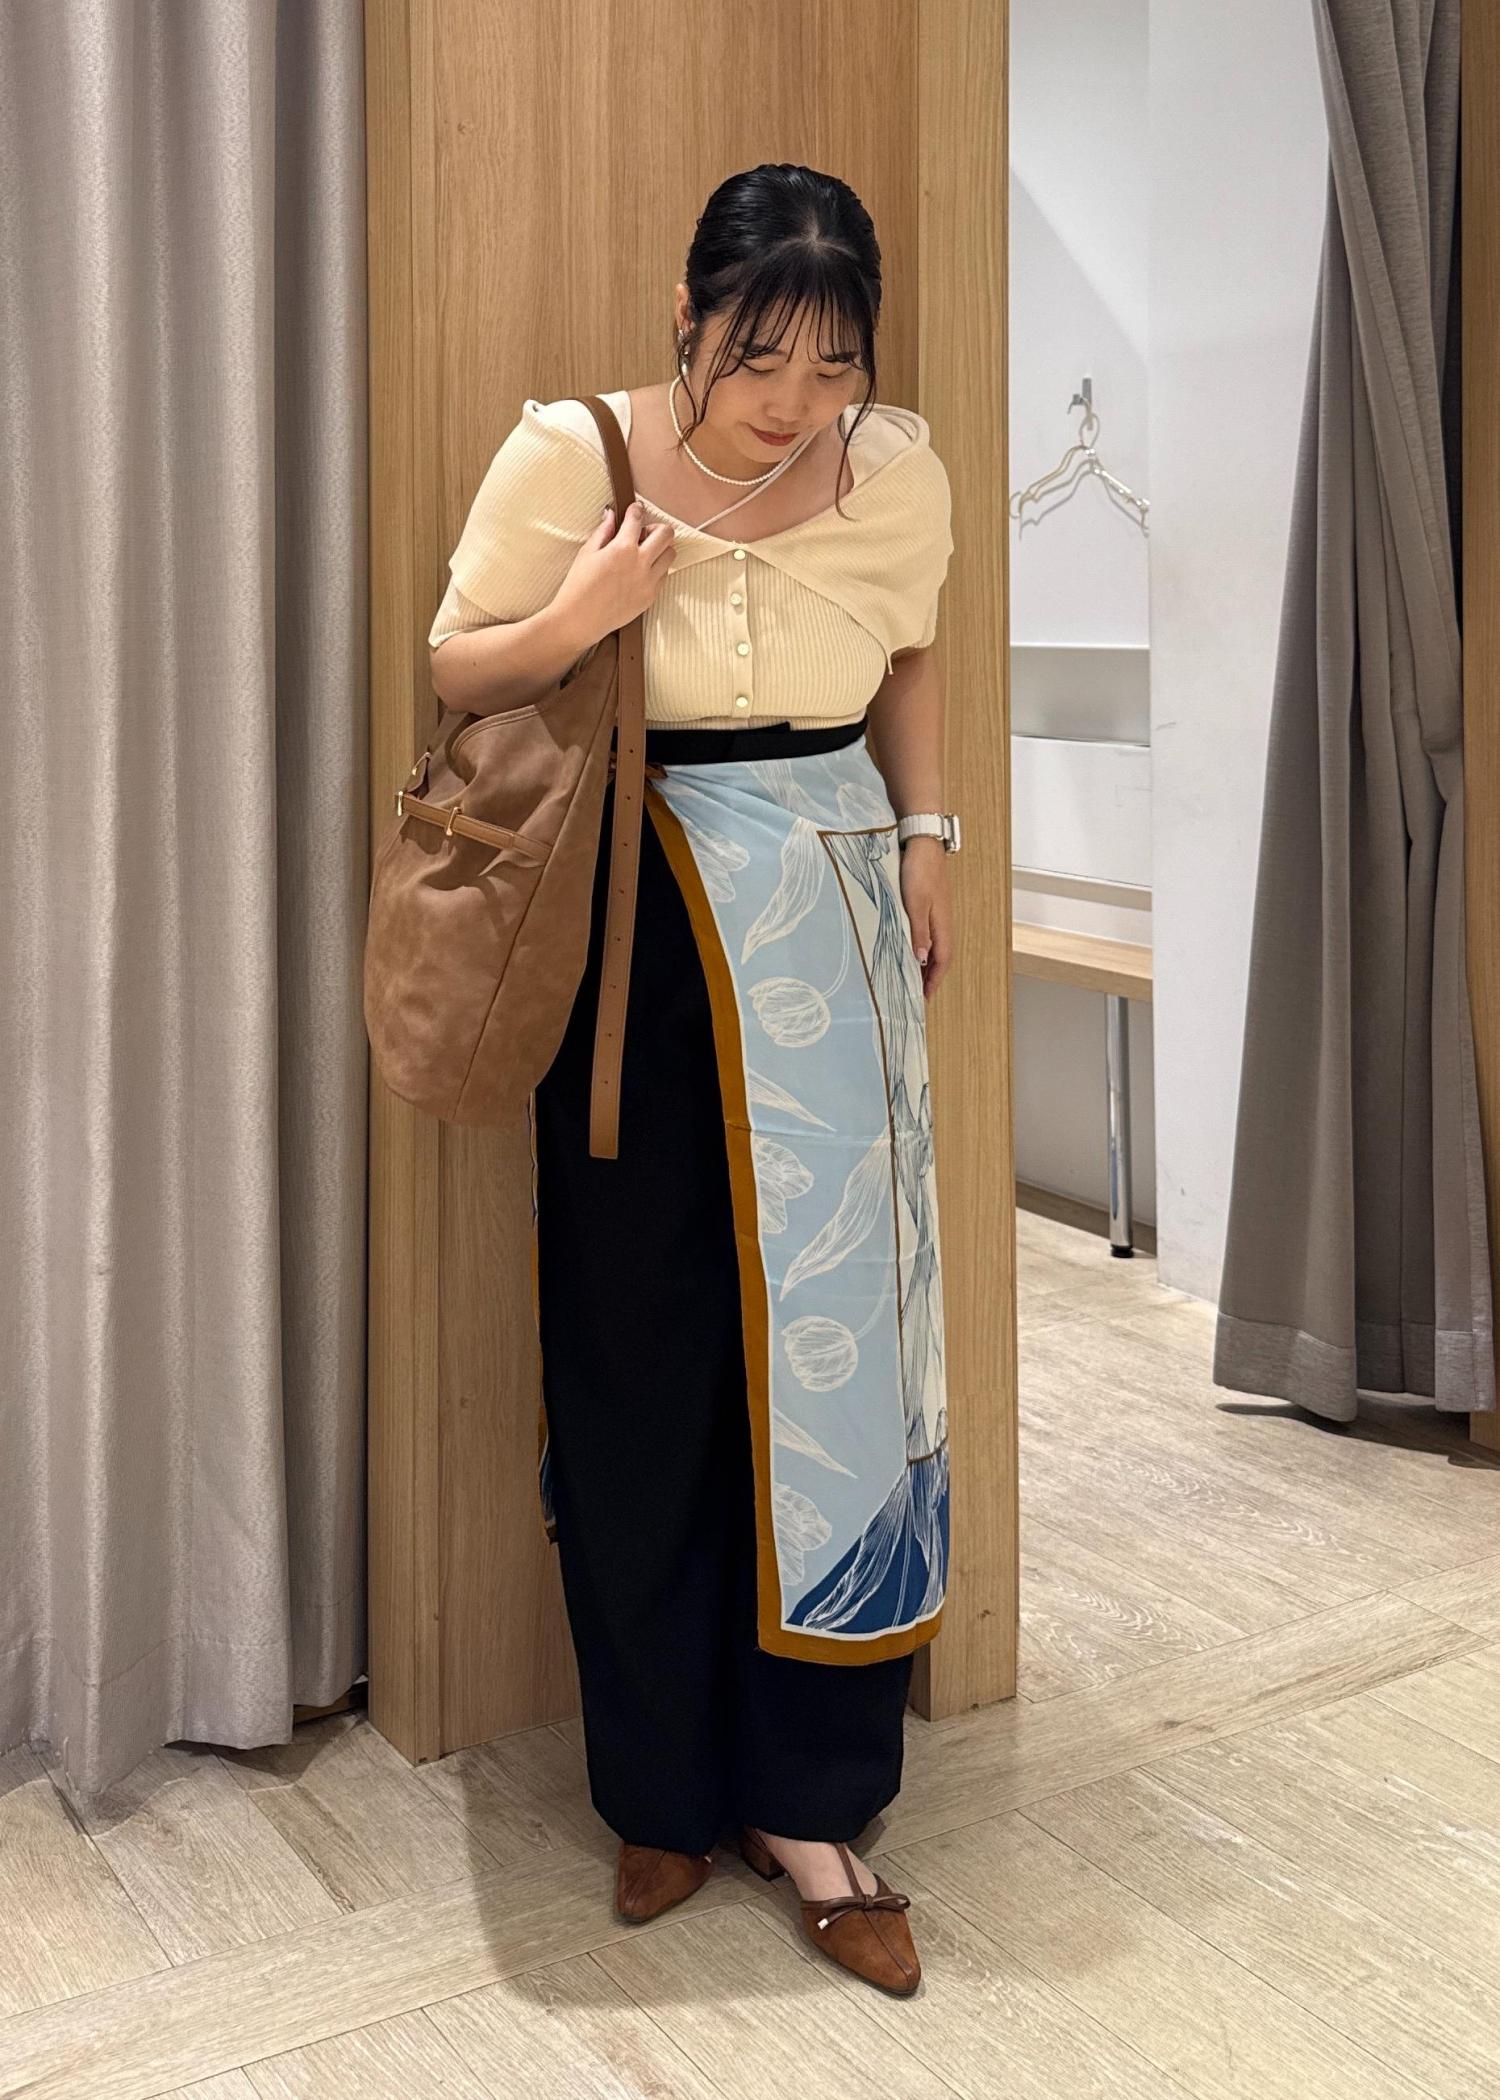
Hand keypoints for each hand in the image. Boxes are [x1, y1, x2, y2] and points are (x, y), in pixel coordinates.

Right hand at [553, 498, 674, 642]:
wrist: (579, 620)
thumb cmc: (578, 587)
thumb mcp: (586, 553)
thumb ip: (603, 531)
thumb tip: (611, 514)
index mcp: (622, 548)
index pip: (638, 519)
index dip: (636, 510)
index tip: (635, 510)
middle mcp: (640, 563)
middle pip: (666, 534)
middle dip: (656, 528)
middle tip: (644, 533)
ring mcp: (649, 582)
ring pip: (670, 555)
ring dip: (660, 549)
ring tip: (644, 553)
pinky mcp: (650, 597)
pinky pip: (664, 576)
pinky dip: (657, 569)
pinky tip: (641, 571)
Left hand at [898, 837, 952, 999]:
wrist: (922, 842)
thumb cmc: (919, 871)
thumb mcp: (915, 904)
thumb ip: (918, 932)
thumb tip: (921, 960)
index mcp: (942, 925)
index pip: (942, 961)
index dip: (933, 981)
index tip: (924, 998)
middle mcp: (942, 922)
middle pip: (939, 956)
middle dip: (928, 976)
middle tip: (915, 993)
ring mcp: (936, 913)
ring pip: (932, 945)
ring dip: (923, 962)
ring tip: (910, 976)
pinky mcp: (928, 904)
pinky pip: (925, 933)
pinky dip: (919, 946)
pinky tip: (908, 947)